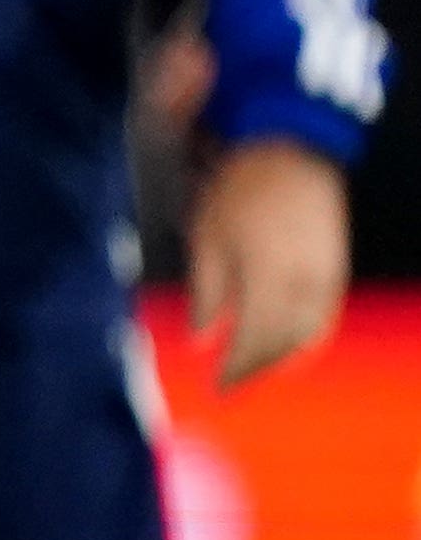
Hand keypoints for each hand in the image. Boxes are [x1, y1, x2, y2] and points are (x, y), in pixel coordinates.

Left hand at [188, 136, 350, 384]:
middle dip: (258, 369)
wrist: (292, 151)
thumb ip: (206, 295)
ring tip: (255, 370)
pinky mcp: (339, 268)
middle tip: (232, 385)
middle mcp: (304, 283)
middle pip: (285, 343)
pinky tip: (288, 346)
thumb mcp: (207, 240)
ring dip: (283, 358)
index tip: (216, 388)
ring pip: (310, 334)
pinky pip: (327, 316)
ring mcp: (328, 276)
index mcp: (267, 277)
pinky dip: (307, 338)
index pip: (255, 340)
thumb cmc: (240, 192)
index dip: (237, 370)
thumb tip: (200, 341)